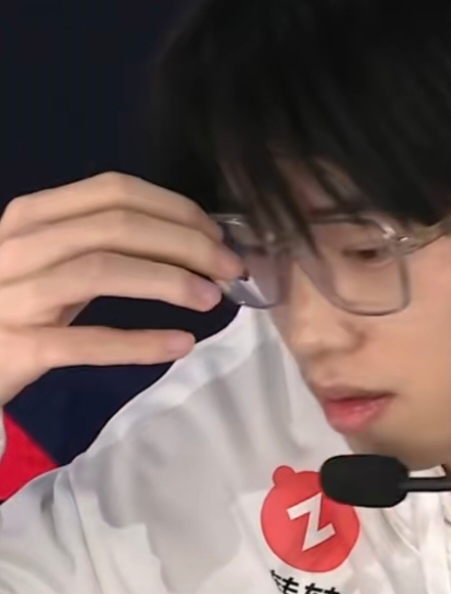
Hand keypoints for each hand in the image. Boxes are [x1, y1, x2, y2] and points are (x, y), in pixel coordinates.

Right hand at [0, 172, 242, 406]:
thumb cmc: (20, 302)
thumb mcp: (54, 258)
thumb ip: (105, 243)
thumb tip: (192, 242)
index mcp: (34, 215)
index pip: (115, 191)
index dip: (176, 209)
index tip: (217, 236)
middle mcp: (20, 244)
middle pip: (117, 226)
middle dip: (186, 243)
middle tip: (230, 268)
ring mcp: (13, 295)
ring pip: (101, 271)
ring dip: (168, 281)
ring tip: (212, 298)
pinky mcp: (17, 347)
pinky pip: (87, 341)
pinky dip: (139, 342)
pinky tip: (181, 344)